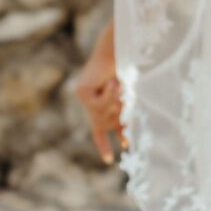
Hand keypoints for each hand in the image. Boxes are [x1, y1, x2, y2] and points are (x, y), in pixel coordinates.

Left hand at [73, 23, 125, 164]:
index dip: (104, 145)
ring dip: (116, 104)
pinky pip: (98, 105)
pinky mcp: (81, 92)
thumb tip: (127, 142)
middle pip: (102, 125)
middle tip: (127, 110)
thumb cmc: (128, 72)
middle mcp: (91, 103)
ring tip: (122, 87)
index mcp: (104, 105)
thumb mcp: (129, 102)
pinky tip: (111, 82)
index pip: (101, 130)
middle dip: (116, 119)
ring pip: (102, 116)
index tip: (109, 160)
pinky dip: (109, 96)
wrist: (120, 50)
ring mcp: (84, 99)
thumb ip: (125, 120)